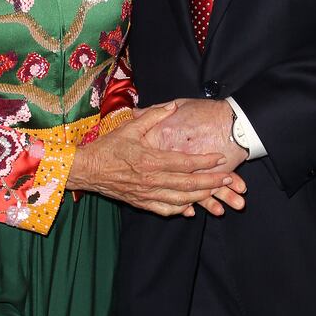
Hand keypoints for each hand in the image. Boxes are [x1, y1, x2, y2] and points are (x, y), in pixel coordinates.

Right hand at [69, 103, 242, 217]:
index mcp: (150, 159)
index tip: (221, 157)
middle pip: (189, 184)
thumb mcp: (130, 127)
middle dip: (212, 181)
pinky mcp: (141, 203)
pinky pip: (166, 209)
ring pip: (181, 199)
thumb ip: (153, 116)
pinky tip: (192, 206)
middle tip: (229, 178)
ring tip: (217, 192)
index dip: (206, 161)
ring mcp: (147, 194)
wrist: (86, 169)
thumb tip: (172, 106)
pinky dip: (181, 209)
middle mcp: (152, 179)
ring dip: (202, 196)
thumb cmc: (108, 147)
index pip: (185, 162)